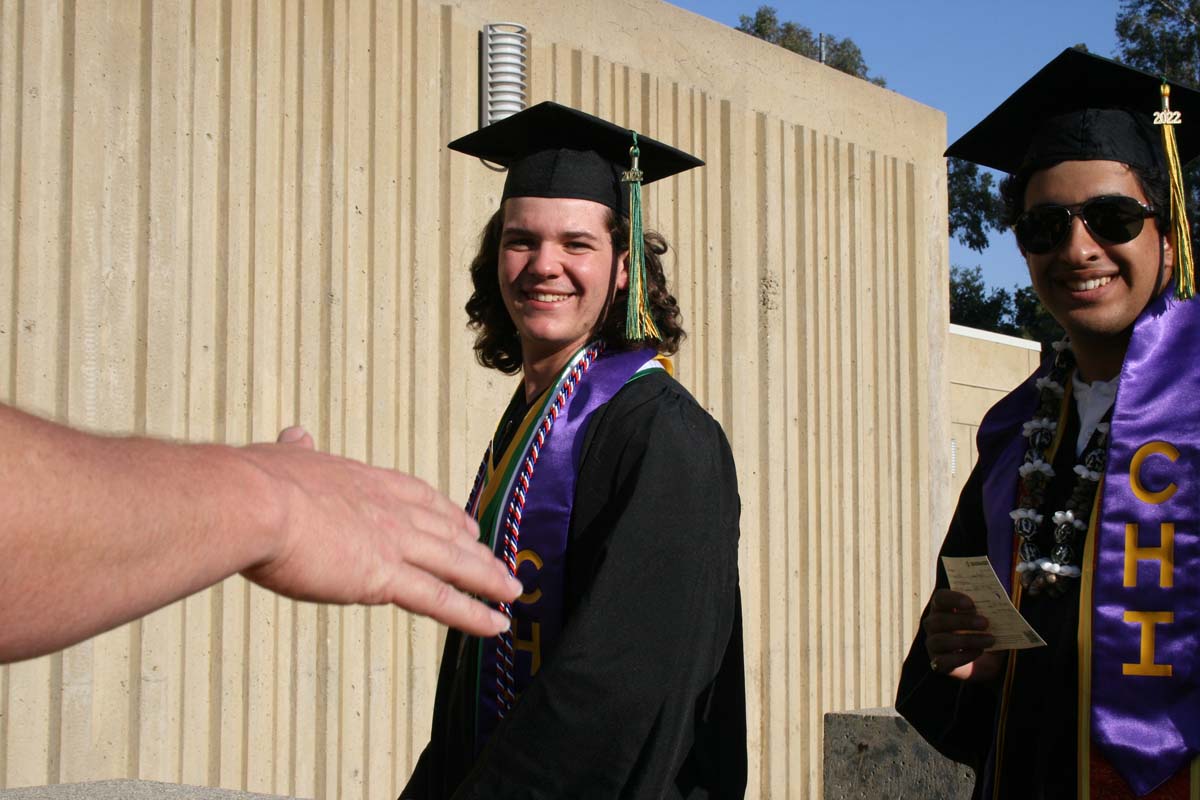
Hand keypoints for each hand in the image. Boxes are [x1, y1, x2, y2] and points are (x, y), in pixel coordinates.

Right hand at [237, 426, 520, 636]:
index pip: (418, 497)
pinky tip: (496, 625)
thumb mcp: (283, 456)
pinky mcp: (384, 577)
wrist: (252, 502)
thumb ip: (296, 451)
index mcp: (365, 481)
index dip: (446, 512)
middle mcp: (390, 510)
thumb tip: (295, 434)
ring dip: (487, 580)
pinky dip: (472, 614)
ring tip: (513, 593)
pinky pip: (440, 599)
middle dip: (475, 550)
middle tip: (499, 563)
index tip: (466, 522)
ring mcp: (392, 543)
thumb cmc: (256, 481)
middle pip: (445, 532)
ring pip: (454, 564)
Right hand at [923, 589, 1002, 681]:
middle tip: (985, 623)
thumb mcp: (986, 619)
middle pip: (940, 620)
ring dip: (967, 640)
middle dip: (963, 621)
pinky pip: (944, 661)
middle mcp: (932, 624)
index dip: (953, 599)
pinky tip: (978, 652)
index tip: (971, 603)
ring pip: (941, 640)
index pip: (940, 598)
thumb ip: (988, 611)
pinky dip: (962, 656)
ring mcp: (933, 644)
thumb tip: (1000, 606)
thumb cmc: (982, 632)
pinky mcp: (938, 663)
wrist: (983, 661)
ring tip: (990, 640)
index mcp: (942, 607)